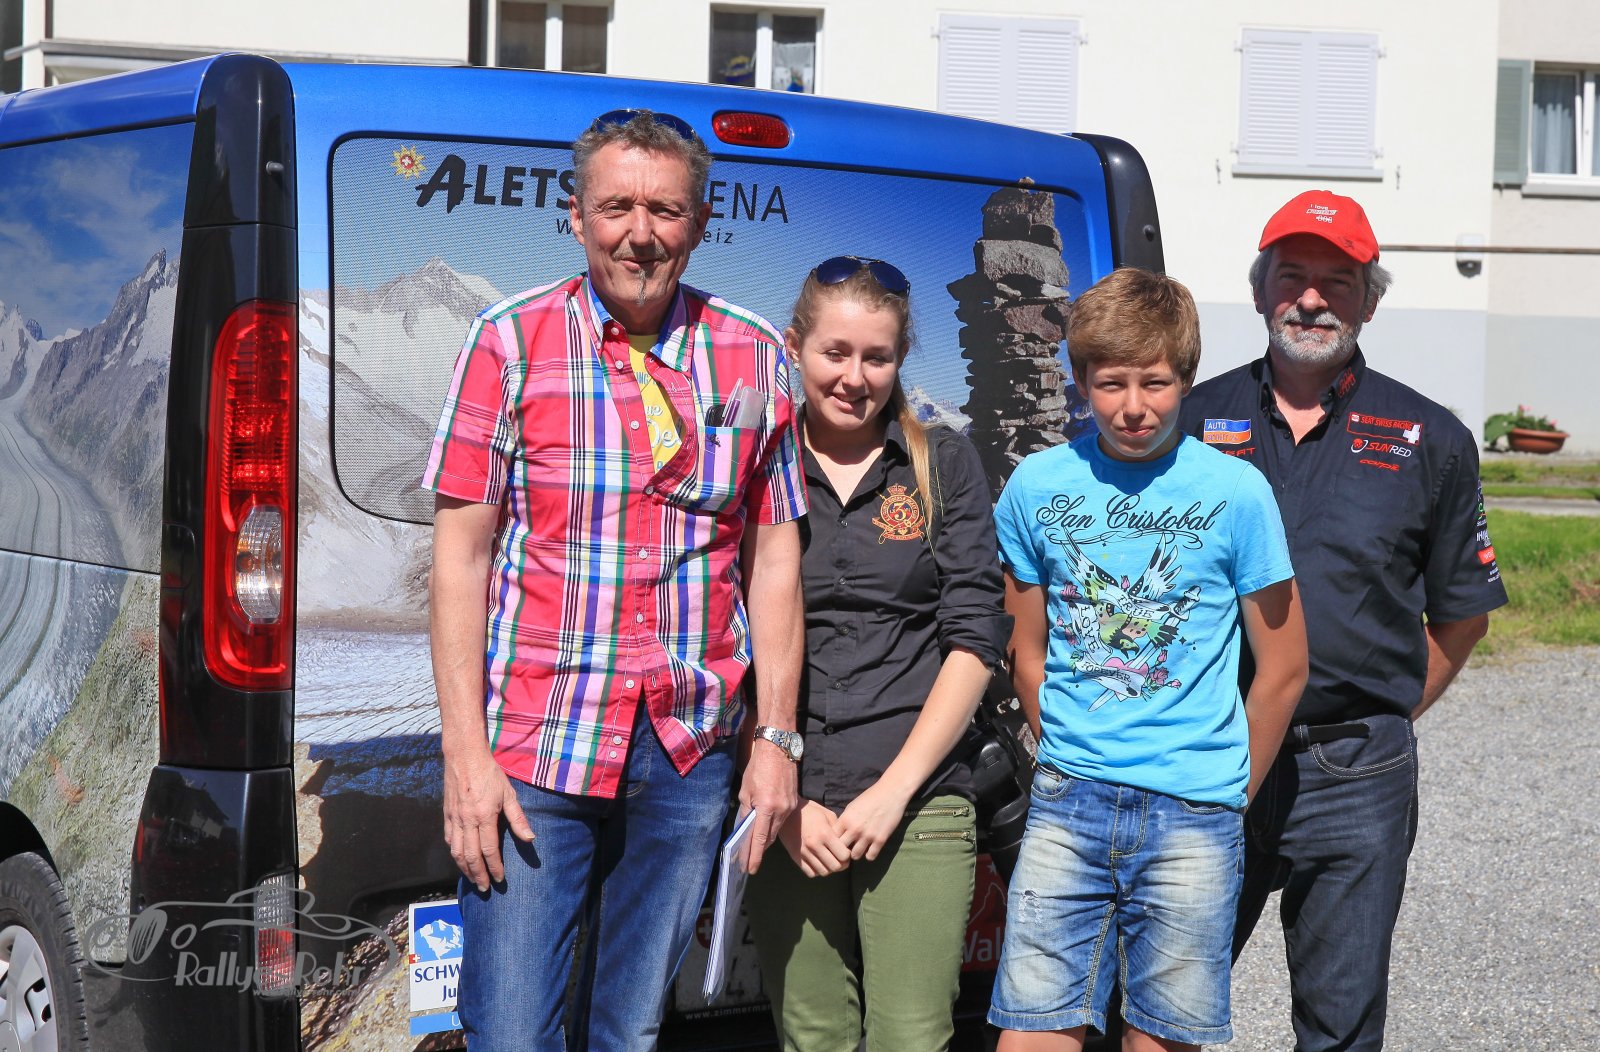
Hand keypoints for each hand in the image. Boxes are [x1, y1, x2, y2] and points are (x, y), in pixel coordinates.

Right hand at [442, 745, 533, 892]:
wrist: (464, 756)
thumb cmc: (490, 773)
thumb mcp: (509, 794)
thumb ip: (518, 818)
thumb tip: (530, 839)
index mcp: (484, 816)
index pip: (489, 850)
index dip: (494, 867)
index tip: (499, 879)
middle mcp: (467, 821)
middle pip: (470, 856)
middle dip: (478, 875)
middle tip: (484, 888)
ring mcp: (454, 818)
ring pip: (456, 851)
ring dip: (464, 869)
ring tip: (472, 879)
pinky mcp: (447, 815)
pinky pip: (449, 839)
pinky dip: (454, 853)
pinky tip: (460, 859)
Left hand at [737, 739, 799, 873]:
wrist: (778, 749)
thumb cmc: (758, 768)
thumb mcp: (746, 791)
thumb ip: (745, 811)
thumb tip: (744, 829)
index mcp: (767, 807)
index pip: (760, 838)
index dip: (754, 855)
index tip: (749, 868)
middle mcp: (781, 810)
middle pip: (770, 837)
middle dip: (759, 850)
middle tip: (748, 861)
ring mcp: (790, 807)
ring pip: (777, 829)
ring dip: (766, 839)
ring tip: (755, 847)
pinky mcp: (794, 802)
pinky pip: (782, 820)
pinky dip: (773, 826)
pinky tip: (766, 829)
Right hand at [778, 800, 851, 876]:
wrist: (787, 813)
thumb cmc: (810, 811)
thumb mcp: (828, 815)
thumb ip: (838, 830)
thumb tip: (847, 843)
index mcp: (825, 834)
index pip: (844, 855)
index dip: (848, 855)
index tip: (846, 851)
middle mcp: (815, 845)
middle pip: (835, 867)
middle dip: (841, 864)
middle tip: (840, 858)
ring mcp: (805, 853)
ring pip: (824, 872)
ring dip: (829, 868)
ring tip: (829, 860)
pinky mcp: (796, 858)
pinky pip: (811, 873)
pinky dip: (817, 871)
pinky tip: (819, 862)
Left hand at [833, 781, 911, 861]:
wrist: (891, 793)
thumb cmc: (870, 797)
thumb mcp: (852, 806)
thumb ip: (844, 820)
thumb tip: (837, 833)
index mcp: (845, 819)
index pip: (832, 838)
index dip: (833, 841)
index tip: (837, 842)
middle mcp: (854, 829)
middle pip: (841, 849)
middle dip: (843, 850)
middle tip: (847, 849)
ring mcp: (868, 836)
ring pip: (855, 856)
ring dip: (856, 853)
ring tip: (859, 849)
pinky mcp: (880, 840)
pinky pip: (870, 856)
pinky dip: (869, 854)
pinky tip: (870, 849)